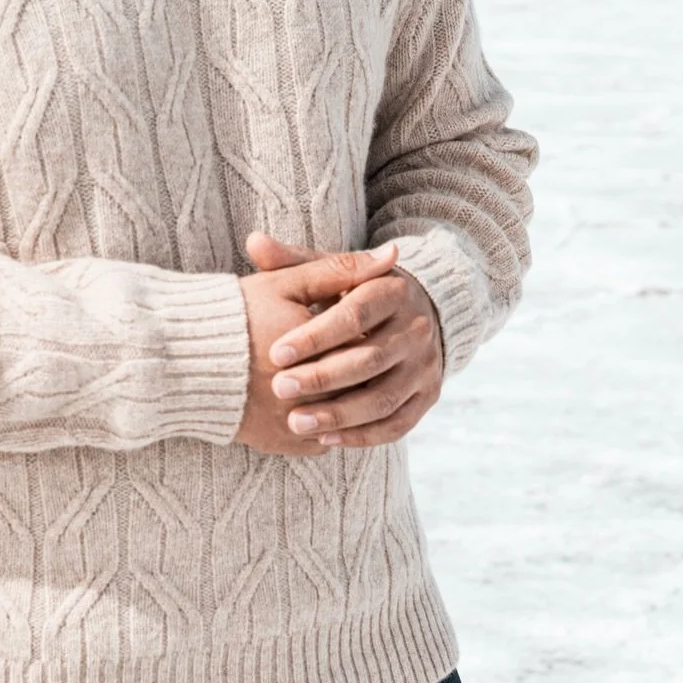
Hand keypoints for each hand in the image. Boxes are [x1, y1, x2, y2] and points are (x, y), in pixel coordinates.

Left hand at [245, 232, 443, 449]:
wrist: (412, 315)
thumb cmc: (353, 294)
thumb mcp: (329, 274)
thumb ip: (293, 262)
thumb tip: (254, 242)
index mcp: (392, 290)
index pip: (355, 314)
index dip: (315, 335)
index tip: (275, 353)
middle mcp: (416, 328)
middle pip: (370, 359)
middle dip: (322, 378)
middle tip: (279, 389)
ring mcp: (425, 366)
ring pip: (383, 398)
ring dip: (339, 415)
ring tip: (295, 423)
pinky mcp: (428, 397)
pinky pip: (397, 424)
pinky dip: (362, 436)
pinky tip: (325, 440)